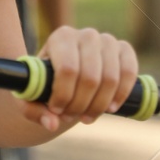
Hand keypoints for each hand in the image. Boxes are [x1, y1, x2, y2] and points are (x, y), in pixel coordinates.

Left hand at [20, 27, 138, 132]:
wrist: (66, 74)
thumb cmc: (44, 83)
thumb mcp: (30, 95)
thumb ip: (32, 110)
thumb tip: (52, 124)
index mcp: (61, 37)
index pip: (67, 69)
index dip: (63, 96)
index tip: (56, 110)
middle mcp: (86, 35)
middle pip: (90, 78)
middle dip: (80, 105)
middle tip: (70, 116)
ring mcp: (108, 41)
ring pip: (110, 79)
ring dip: (98, 105)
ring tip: (85, 116)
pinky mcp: (125, 50)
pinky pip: (129, 73)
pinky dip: (121, 95)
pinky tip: (109, 108)